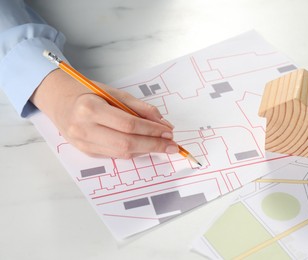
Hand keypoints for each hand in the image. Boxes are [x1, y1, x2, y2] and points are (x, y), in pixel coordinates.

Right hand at [30, 69, 177, 158]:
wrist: (60, 101)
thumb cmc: (88, 93)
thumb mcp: (114, 93)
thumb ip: (140, 108)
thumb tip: (163, 124)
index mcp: (90, 109)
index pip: (128, 125)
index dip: (152, 130)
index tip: (169, 132)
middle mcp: (83, 129)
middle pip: (126, 143)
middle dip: (153, 145)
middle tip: (171, 145)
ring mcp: (83, 143)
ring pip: (122, 153)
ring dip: (145, 150)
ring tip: (162, 145)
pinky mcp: (85, 152)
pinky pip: (115, 155)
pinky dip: (133, 151)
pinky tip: (143, 145)